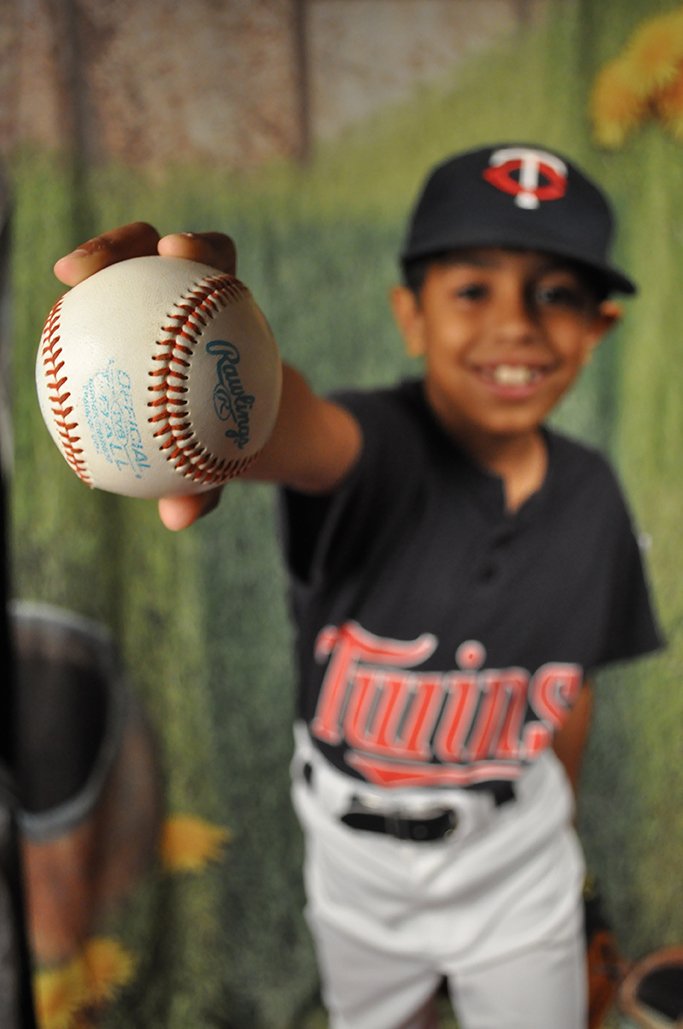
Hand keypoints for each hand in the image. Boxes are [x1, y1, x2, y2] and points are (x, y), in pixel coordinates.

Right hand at [54, 223, 237, 528]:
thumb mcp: (228, 468)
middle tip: (90, 266)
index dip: (199, 246)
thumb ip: (208, 487)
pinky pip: (100, 317)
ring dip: (93, 266)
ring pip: (123, 273)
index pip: (217, 259)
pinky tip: (50, 350)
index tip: (177, 250)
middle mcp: (193, 299)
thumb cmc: (237, 447)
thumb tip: (176, 518)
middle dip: (123, 242)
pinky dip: (76, 325)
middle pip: (160, 248)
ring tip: (65, 279)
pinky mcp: (132, 322)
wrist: (242, 437)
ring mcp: (157, 305)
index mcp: (231, 312)